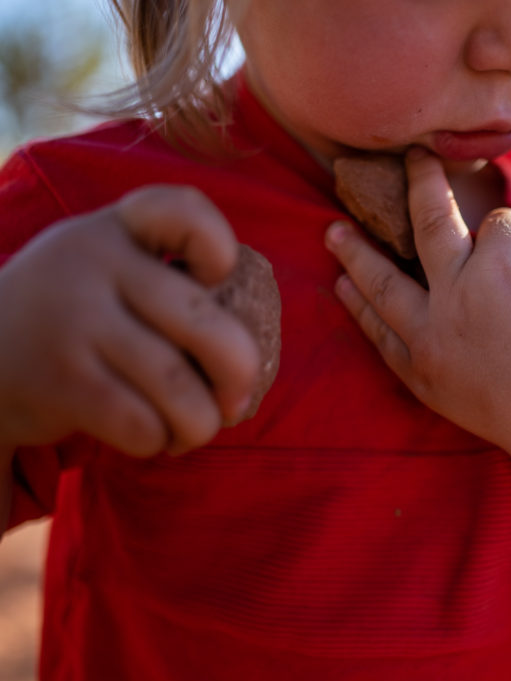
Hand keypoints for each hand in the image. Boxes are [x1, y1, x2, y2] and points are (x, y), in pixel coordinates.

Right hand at [0, 186, 259, 455]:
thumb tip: (249, 354)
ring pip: (179, 388)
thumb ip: (171, 280)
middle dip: (240, 375)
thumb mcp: (108, 269)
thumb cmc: (77, 316)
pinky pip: (144, 424)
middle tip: (235, 398)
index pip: (186, 210)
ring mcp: (74, 322)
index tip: (215, 278)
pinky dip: (160, 441)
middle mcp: (94, 264)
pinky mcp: (62, 382)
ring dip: (200, 423)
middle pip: (208, 326)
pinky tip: (150, 435)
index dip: (220, 247)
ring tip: (192, 425)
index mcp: (116, 228)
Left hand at [325, 148, 510, 457]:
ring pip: (384, 284)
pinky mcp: (425, 377)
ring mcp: (433, 340)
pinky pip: (383, 338)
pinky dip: (362, 312)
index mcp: (502, 269)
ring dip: (357, 254)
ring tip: (332, 231)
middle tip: (412, 159)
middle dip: (422, 186)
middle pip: (429, 228)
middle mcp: (456, 298)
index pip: (501, 226)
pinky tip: (345, 290)